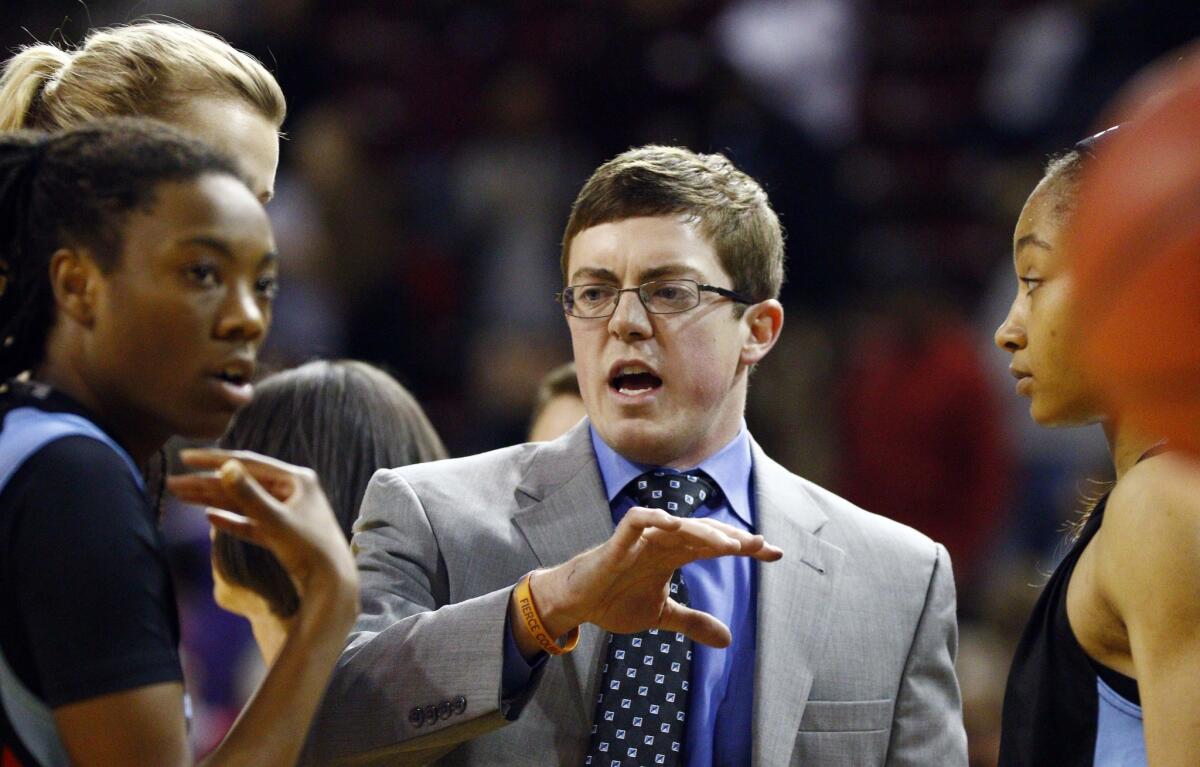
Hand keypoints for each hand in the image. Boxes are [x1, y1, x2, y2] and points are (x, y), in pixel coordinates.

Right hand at [166, 449, 357, 613]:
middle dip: (206, 483)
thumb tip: (226, 466)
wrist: (331, 584)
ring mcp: (287, 511)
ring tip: (180, 496)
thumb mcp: (275, 520)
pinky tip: (209, 517)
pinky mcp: (282, 533)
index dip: (213, 460)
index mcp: (296, 479)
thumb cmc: (309, 549)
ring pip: (243, 502)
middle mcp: (292, 491)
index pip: (247, 463)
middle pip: (242, 483)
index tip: (185, 457)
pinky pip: (251, 522)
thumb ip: (249, 495)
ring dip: (212, 499)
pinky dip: (232, 520)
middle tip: (173, 483)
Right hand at [530, 507, 781, 648]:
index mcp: (674, 555)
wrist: (576, 604)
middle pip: (704, 532)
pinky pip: (636, 521)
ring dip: (704, 533)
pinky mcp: (617, 543)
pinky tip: (674, 522)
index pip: (716, 545)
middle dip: (733, 538)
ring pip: (678, 526)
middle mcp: (662, 543)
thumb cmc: (615, 600)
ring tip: (730, 546)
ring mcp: (641, 540)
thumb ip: (693, 621)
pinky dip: (654, 518)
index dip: (745, 548)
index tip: (775, 554)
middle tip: (762, 547)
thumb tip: (729, 640)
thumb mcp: (662, 616)